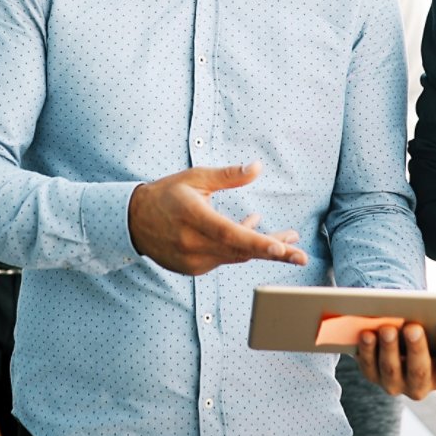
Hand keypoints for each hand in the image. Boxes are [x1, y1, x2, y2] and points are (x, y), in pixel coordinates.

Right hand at [127, 161, 307, 275]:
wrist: (134, 221)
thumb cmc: (167, 194)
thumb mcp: (196, 177)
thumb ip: (228, 175)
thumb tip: (257, 167)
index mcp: (193, 217)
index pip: (229, 234)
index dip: (256, 242)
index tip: (280, 248)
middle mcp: (192, 243)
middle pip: (240, 251)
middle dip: (274, 252)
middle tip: (301, 256)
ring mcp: (192, 260)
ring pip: (235, 257)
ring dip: (262, 249)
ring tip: (289, 240)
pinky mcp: (194, 268)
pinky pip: (225, 259)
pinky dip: (241, 249)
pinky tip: (254, 232)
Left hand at [356, 323, 435, 400]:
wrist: (400, 333)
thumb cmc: (432, 334)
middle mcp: (420, 386)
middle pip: (419, 371)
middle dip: (416, 349)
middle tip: (414, 326)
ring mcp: (394, 383)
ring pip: (391, 372)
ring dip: (389, 350)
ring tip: (387, 327)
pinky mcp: (371, 374)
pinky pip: (367, 366)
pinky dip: (365, 351)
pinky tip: (365, 333)